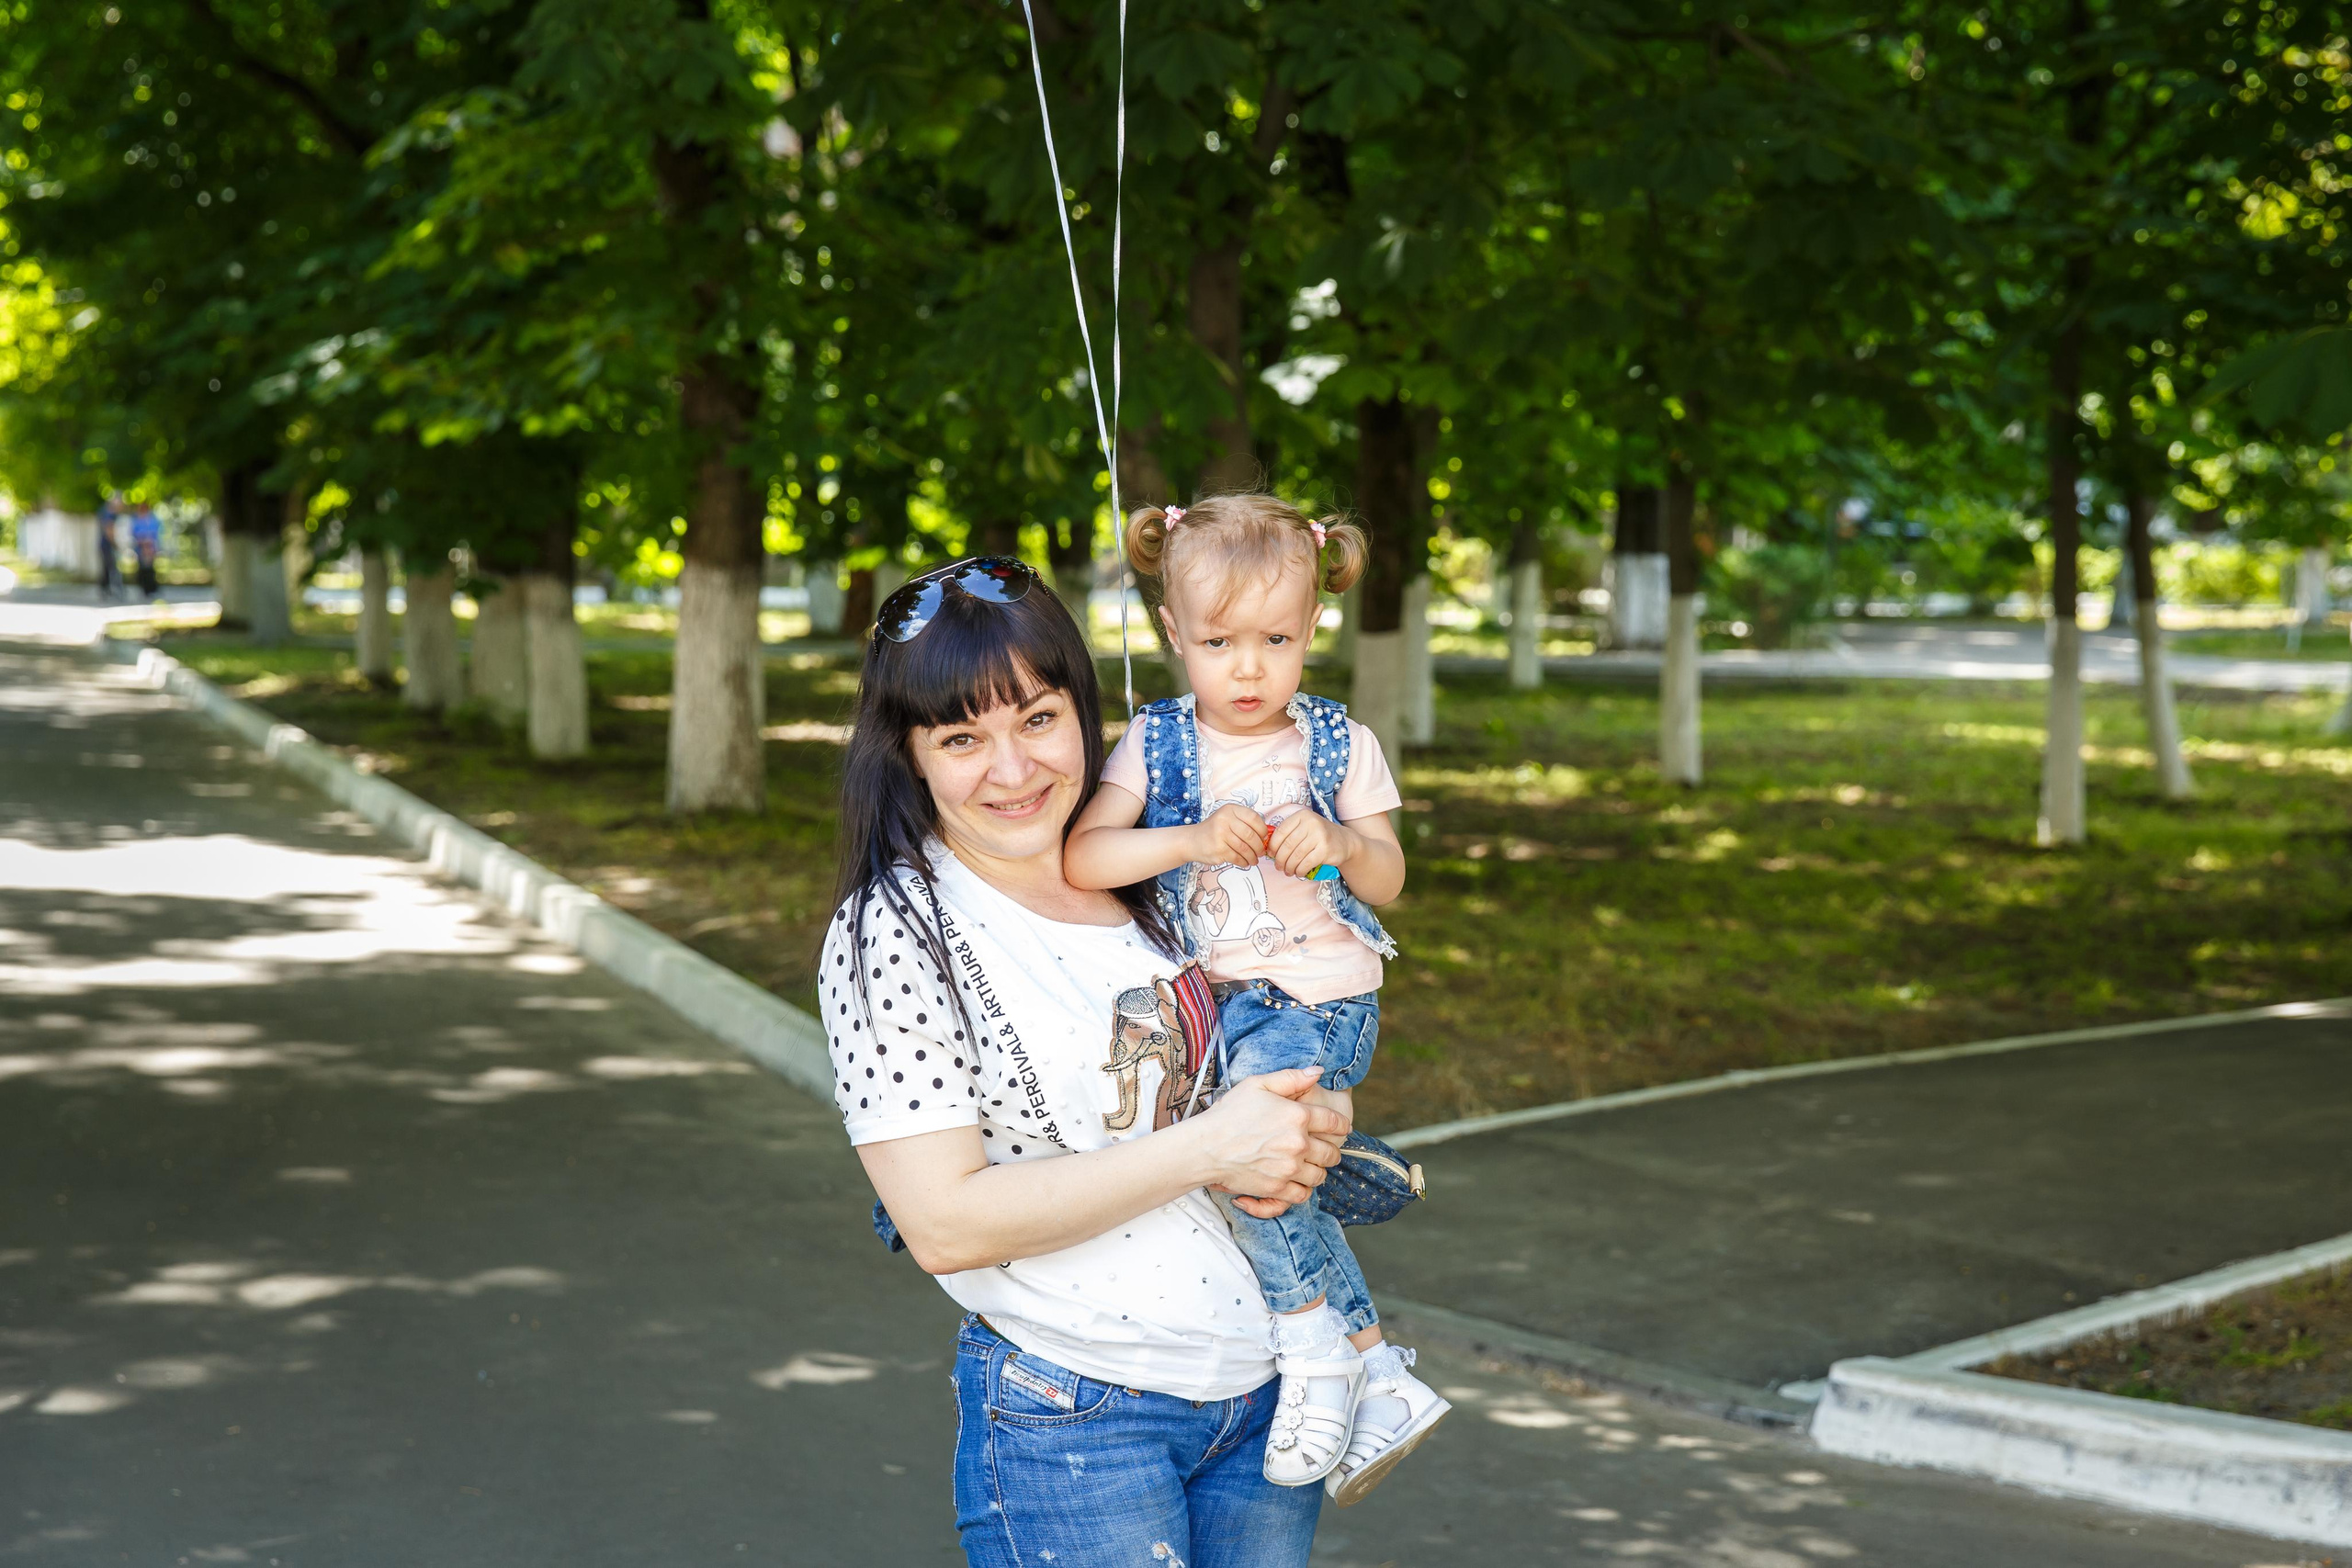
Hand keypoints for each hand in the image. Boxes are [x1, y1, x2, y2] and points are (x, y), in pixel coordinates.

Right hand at [1195, 803, 1267, 867]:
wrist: (1192, 840)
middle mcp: (1224, 820)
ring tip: (1254, 859)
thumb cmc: (1214, 830)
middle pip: (1251, 835)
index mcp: (1230, 810)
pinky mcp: (1218, 849)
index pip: (1254, 818)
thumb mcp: (1228, 819)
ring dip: (1252, 857)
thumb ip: (1245, 824)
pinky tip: (1244, 862)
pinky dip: (1244, 862)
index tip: (1264, 837)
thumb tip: (1266, 836)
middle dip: (1259, 846)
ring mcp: (1220, 835)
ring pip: (1245, 848)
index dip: (1262, 830)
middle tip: (1261, 852)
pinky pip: (1237, 858)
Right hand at [1226, 1083, 1354, 1217]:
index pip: (1334, 1122)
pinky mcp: (1277, 1187)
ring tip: (1312, 1164)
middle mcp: (1298, 1144)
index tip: (1342, 1127)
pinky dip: (1304, 1189)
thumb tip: (1318, 1071)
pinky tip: (1298, 1181)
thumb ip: (1292, 1077)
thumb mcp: (1258, 1084)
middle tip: (1326, 1148)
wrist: (1206, 1147)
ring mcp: (1289, 1168)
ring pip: (1320, 1175)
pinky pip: (1303, 1194)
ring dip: (1319, 1169)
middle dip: (1332, 1150)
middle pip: (1331, 1152)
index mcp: (1297, 1116)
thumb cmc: (1229, 1114)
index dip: (1342, 1124)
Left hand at [1266, 811, 1355, 881]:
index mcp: (1302, 815)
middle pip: (1287, 845)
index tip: (1271, 855)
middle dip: (1280, 859)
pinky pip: (1306, 863)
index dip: (1272, 846)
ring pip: (1295, 856)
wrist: (1344, 841)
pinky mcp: (1325, 850)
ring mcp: (1319, 836)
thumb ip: (1289, 834)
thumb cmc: (1319, 836)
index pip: (1280, 831)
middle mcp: (1311, 823)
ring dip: (1289, 867)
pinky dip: (1299, 870)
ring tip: (1288, 871)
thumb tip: (1268, 849)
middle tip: (1279, 867)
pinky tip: (1298, 872)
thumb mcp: (1304, 828)